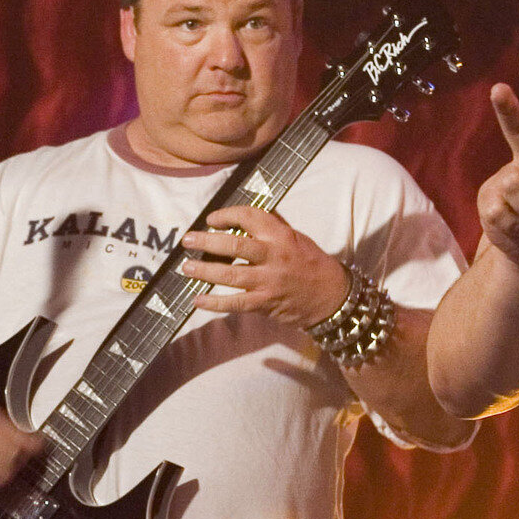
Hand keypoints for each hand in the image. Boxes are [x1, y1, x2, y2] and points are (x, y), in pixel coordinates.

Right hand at [0, 393, 46, 503]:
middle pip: (12, 462)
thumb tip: (29, 437)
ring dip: (6, 471)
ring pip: (1, 479)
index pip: (19, 443)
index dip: (33, 444)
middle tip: (17, 452)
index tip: (38, 444)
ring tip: (0, 461)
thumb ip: (5, 422)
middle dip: (18, 457)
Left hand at [179, 206, 351, 327]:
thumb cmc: (312, 263)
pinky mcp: (266, 302)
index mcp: (281, 236)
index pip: (249, 217)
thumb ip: (273, 226)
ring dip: (205, 271)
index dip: (227, 216)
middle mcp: (274, 256)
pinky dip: (215, 303)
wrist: (331, 296)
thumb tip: (246, 215)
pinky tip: (198, 301)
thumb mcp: (297, 237)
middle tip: (188, 240)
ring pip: (230, 275)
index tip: (211, 220)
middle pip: (234, 246)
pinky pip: (236, 303)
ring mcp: (268, 281)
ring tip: (186, 268)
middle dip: (207, 242)